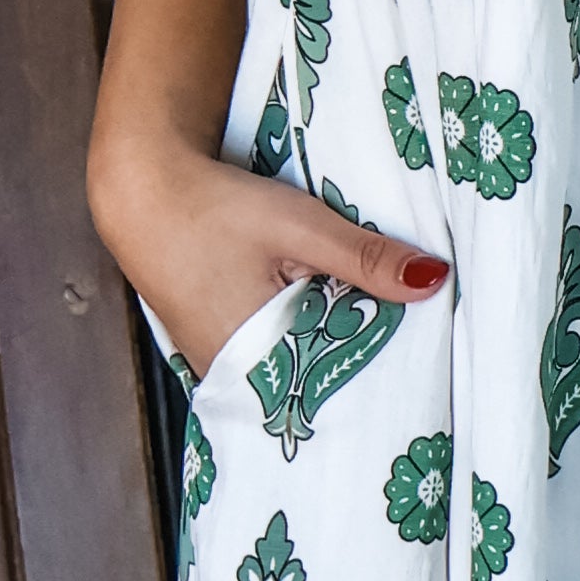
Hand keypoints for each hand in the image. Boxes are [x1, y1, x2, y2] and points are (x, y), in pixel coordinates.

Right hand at [78, 0, 445, 384]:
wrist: (143, 187)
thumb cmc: (216, 208)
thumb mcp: (302, 227)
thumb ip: (366, 259)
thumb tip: (436, 282)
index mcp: (253, 360)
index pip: (332, 392)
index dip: (376, 380)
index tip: (420, 373)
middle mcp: (231, 375)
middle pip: (311, 385)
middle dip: (354, 368)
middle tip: (409, 357)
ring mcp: (217, 362)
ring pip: (289, 369)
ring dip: (325, 352)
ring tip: (373, 337)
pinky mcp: (211, 343)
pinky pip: (267, 356)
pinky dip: (297, 341)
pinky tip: (323, 320)